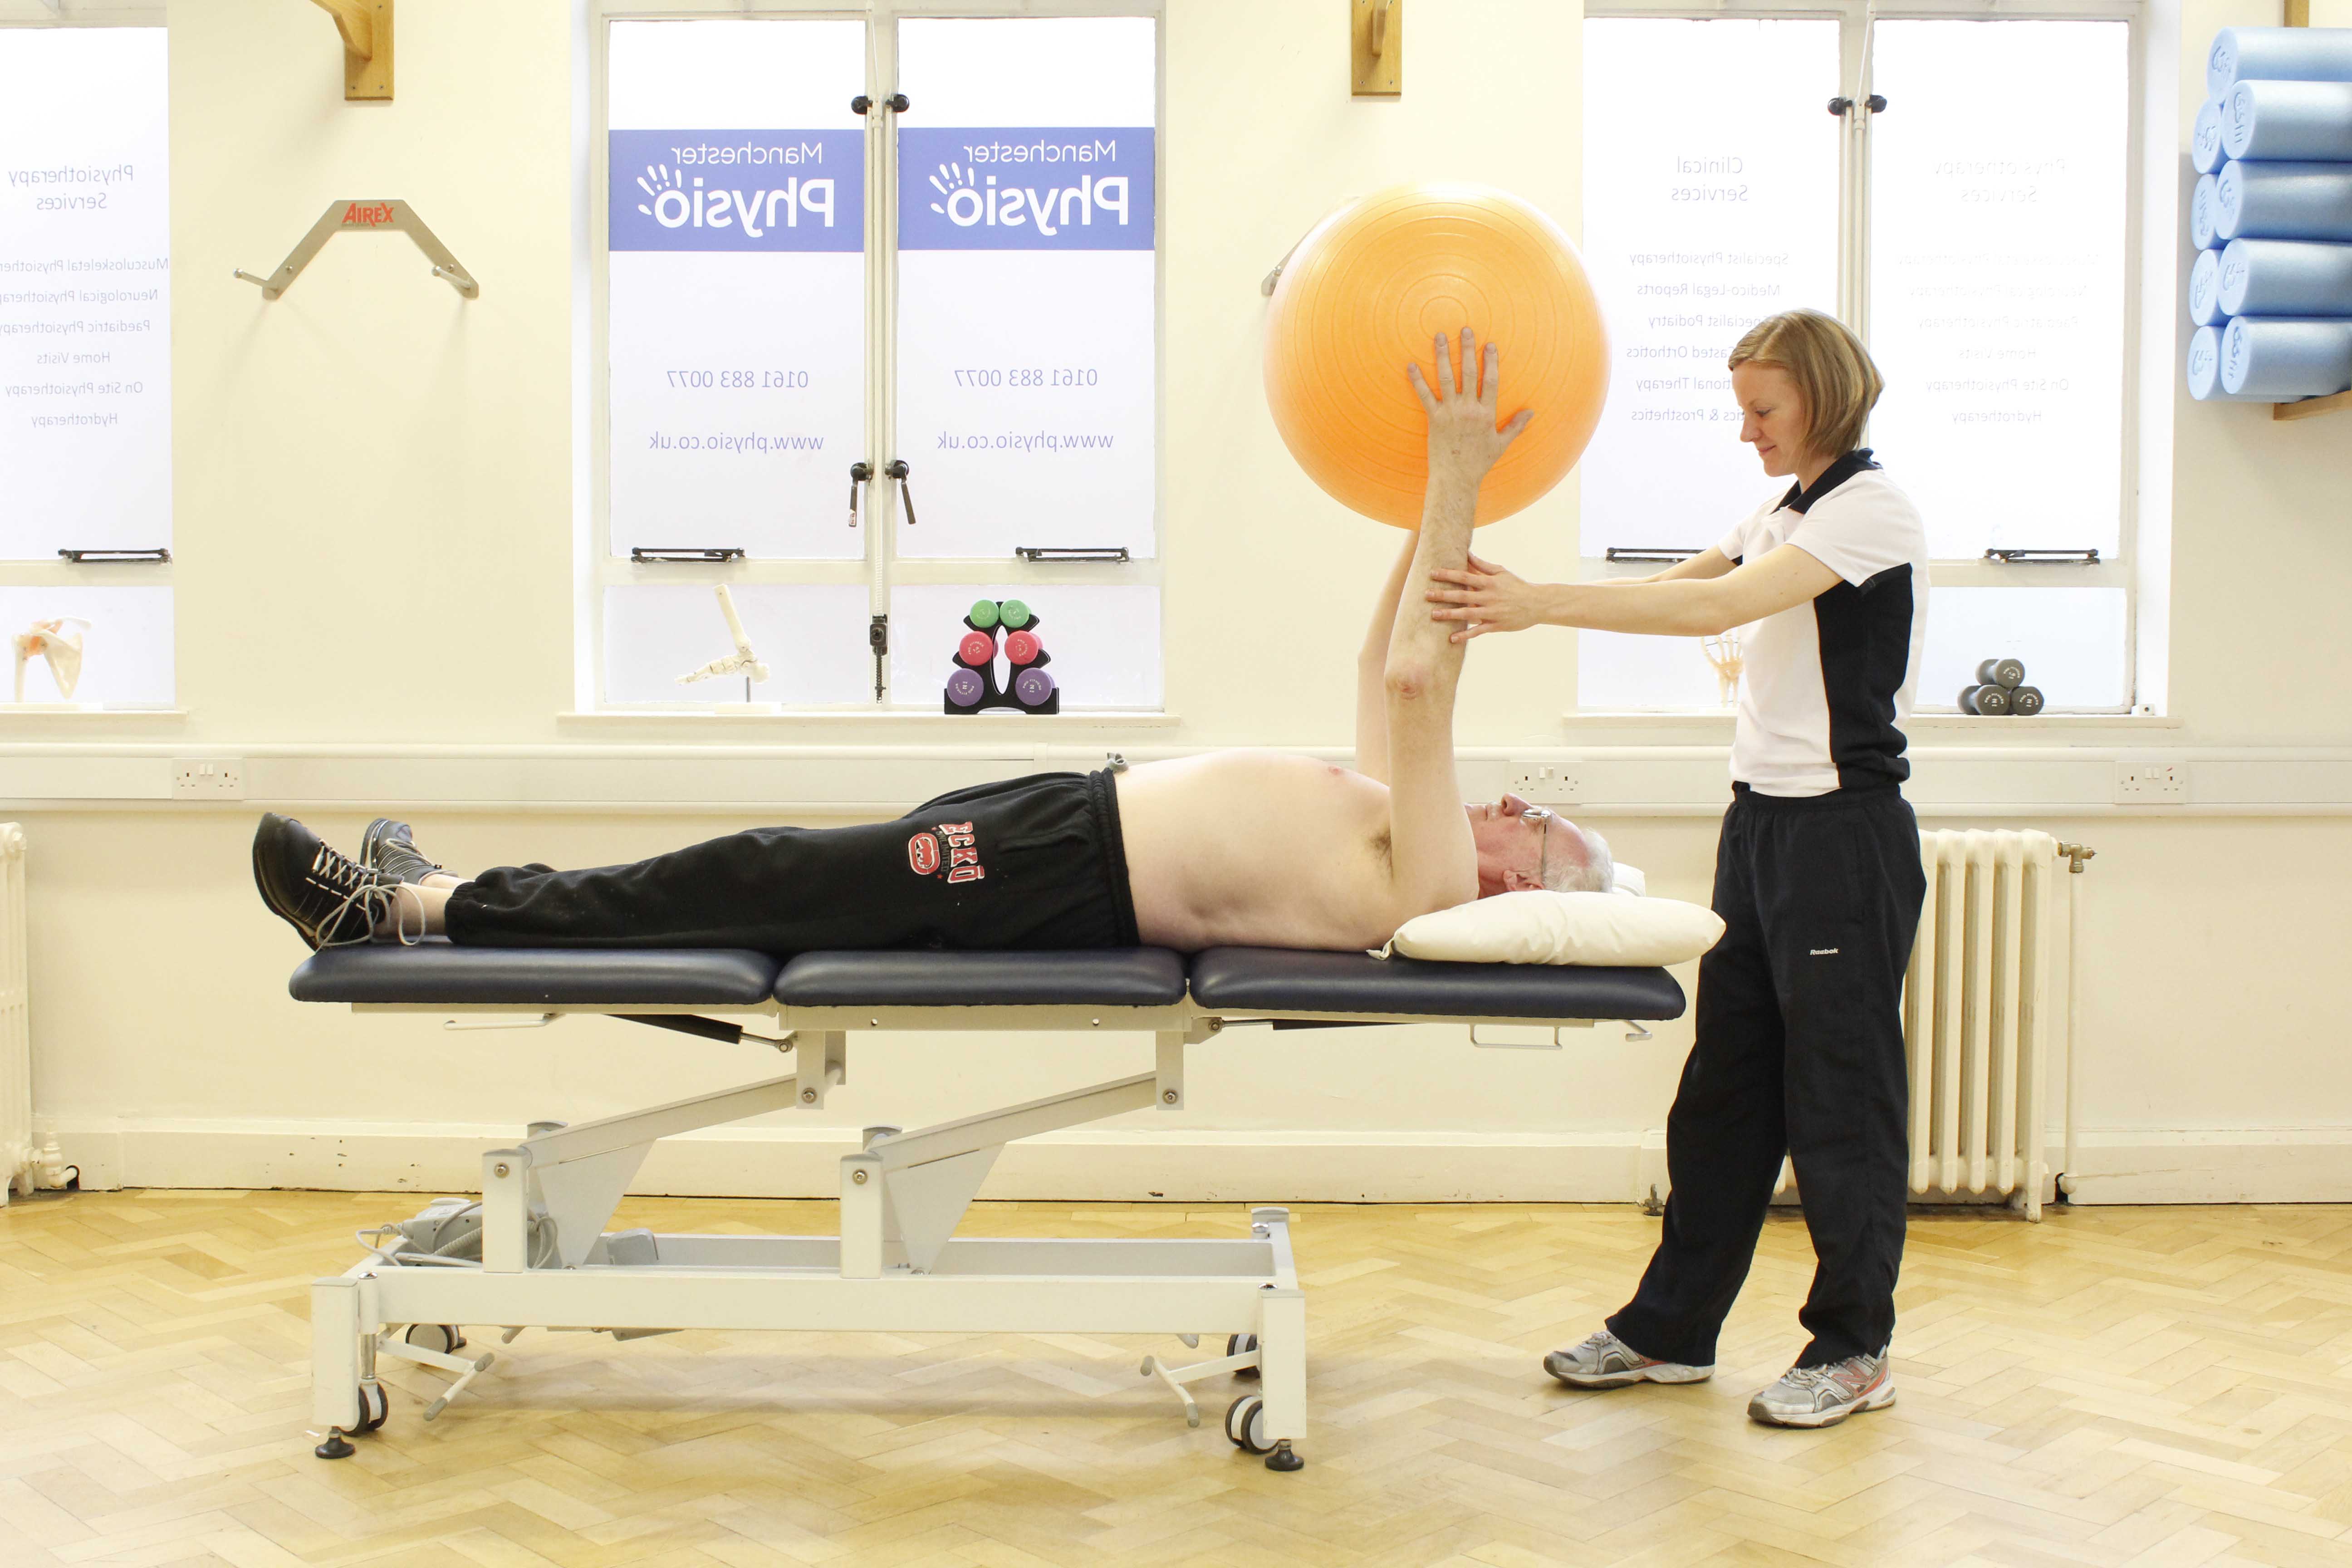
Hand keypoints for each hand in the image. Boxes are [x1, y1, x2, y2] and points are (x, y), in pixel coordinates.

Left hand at [1408, 328, 1532, 483]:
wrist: (1456, 479)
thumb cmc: (1479, 463)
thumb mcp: (1501, 444)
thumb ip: (1516, 426)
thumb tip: (1531, 412)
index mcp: (1486, 413)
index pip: (1490, 380)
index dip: (1490, 361)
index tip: (1489, 344)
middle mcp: (1469, 409)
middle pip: (1469, 373)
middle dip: (1467, 349)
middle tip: (1465, 329)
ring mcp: (1450, 413)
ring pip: (1446, 378)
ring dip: (1442, 355)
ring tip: (1439, 336)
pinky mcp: (1433, 419)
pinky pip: (1424, 395)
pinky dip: (1416, 380)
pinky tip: (1410, 365)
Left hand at [1428, 552, 1540, 642]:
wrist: (1537, 603)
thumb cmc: (1516, 586)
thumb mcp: (1501, 572)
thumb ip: (1482, 565)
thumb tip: (1466, 553)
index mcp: (1489, 582)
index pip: (1464, 576)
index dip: (1447, 574)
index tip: (1432, 573)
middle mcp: (1489, 597)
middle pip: (1462, 595)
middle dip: (1443, 595)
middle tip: (1425, 594)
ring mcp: (1492, 613)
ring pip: (1467, 614)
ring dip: (1449, 615)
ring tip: (1433, 615)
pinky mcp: (1496, 626)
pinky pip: (1478, 631)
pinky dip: (1465, 635)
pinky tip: (1451, 638)